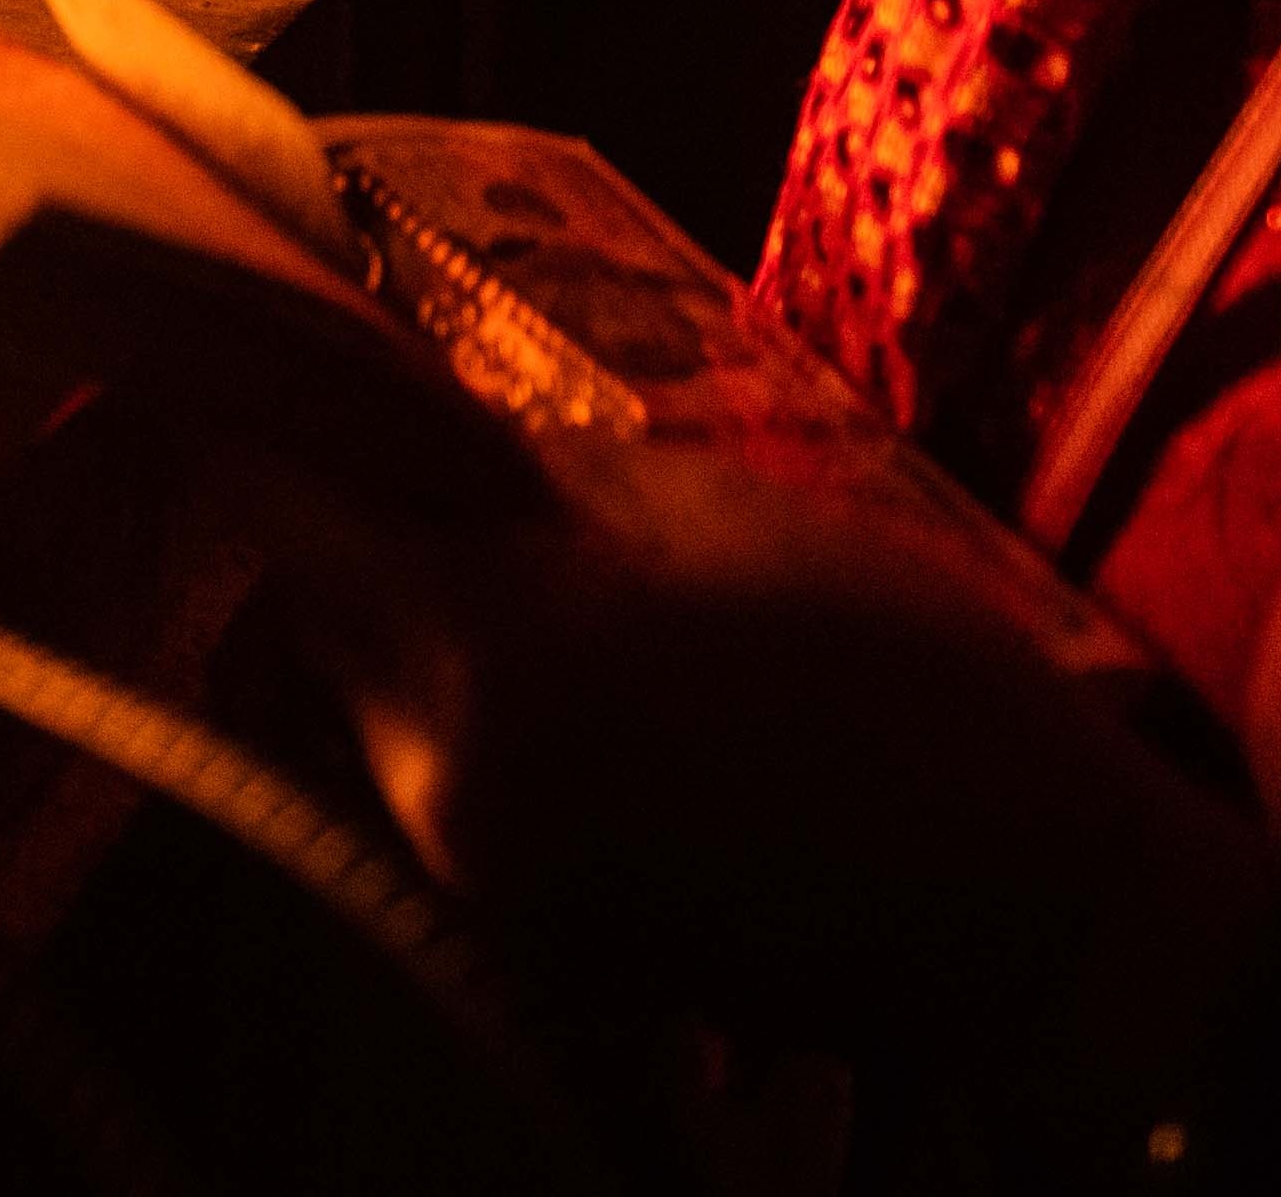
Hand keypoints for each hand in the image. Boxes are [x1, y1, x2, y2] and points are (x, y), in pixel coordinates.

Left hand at [233, 429, 1280, 1128]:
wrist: (1041, 924)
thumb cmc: (911, 692)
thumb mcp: (718, 516)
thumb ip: (527, 471)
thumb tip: (391, 405)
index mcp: (482, 661)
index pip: (277, 502)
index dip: (247, 406)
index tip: (238, 341)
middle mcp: (434, 790)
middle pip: (295, 607)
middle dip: (326, 513)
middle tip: (391, 432)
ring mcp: (468, 884)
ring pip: (351, 698)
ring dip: (388, 614)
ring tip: (502, 545)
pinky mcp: (514, 939)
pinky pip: (424, 786)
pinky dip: (451, 709)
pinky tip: (554, 657)